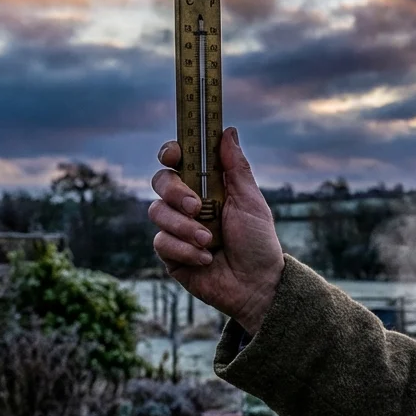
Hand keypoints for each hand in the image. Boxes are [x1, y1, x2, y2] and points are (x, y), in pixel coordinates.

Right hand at [150, 127, 283, 333]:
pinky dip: (185, 249)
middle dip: (175, 192)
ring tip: (210, 241)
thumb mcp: (250, 202)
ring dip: (185, 227)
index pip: (179, 161)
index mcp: (207, 186)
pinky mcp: (170, 254)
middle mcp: (188, 204)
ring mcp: (176, 228)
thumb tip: (227, 130)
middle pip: (160, 182)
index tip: (175, 154)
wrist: (257, 285)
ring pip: (157, 212)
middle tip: (197, 207)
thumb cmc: (258, 242)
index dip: (171, 152)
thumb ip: (236, 167)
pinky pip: (161, 242)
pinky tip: (207, 259)